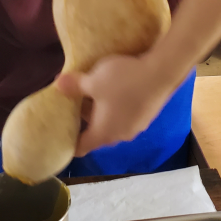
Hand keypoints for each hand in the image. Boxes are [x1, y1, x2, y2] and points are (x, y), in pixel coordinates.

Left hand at [54, 50, 182, 156]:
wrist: (162, 72)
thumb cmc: (123, 81)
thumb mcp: (93, 81)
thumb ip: (74, 86)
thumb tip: (58, 85)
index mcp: (103, 134)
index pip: (80, 148)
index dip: (68, 142)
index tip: (59, 130)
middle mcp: (120, 136)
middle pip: (95, 133)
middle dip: (83, 120)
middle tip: (71, 102)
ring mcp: (136, 127)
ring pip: (111, 123)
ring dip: (100, 111)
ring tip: (91, 91)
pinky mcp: (146, 116)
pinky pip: (124, 116)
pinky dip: (115, 107)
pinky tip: (115, 88)